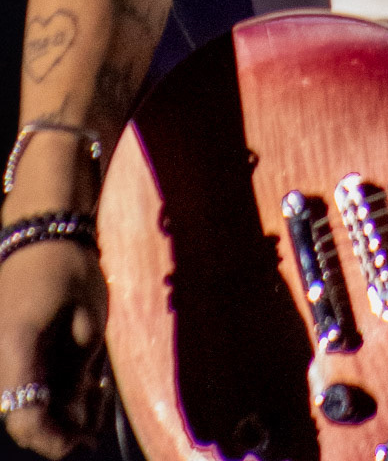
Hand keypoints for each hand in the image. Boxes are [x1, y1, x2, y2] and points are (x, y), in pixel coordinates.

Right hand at [0, 241, 107, 456]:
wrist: (41, 228)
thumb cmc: (69, 268)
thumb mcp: (89, 322)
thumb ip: (80, 374)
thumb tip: (78, 419)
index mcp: (17, 350)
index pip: (26, 419)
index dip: (55, 441)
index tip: (85, 441)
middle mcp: (1, 358)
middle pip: (22, 418)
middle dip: (60, 428)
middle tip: (97, 417)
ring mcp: (1, 353)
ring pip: (23, 403)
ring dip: (57, 409)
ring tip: (95, 394)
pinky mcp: (7, 347)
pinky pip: (25, 382)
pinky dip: (50, 390)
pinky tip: (81, 379)